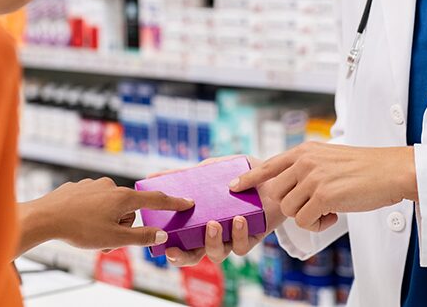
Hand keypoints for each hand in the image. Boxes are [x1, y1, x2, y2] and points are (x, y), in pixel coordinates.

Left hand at [16, 177, 193, 255]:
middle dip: (122, 226)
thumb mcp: (114, 239)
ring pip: (110, 208)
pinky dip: (92, 215)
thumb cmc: (80, 229)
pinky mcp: (80, 187)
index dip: (173, 202)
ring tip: (89, 234)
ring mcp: (94, 185)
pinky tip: (78, 223)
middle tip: (107, 240)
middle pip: (128, 210)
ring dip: (106, 223)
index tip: (188, 201)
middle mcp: (111, 186)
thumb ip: (141, 237)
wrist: (45, 217)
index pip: (155, 199)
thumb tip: (162, 235)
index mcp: (123, 197)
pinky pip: (94, 203)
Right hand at [161, 155, 283, 267]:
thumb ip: (186, 174)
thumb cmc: (240, 173)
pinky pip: (242, 245)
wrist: (274, 174)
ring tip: (213, 223)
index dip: (173, 249)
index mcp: (201, 221)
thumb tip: (152, 176)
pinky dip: (238, 234)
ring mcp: (232, 238)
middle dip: (183, 257)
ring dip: (212, 241)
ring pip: (218, 253)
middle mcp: (215, 234)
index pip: (182, 241)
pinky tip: (238, 219)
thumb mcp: (211, 169)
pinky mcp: (252, 238)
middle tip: (176, 250)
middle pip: (195, 255)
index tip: (164, 246)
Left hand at [230, 143, 416, 231]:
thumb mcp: (328, 158)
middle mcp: (304, 161)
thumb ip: (306, 166)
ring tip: (329, 209)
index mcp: (304, 151)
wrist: (390, 171)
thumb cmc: (363, 168)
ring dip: (307, 216)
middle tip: (316, 205)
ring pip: (290, 209)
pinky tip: (334, 215)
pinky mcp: (323, 195)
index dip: (249, 178)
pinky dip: (319, 225)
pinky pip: (305, 221)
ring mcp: (312, 177)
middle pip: (277, 194)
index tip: (233, 186)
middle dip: (292, 205)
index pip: (268, 165)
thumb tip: (286, 185)